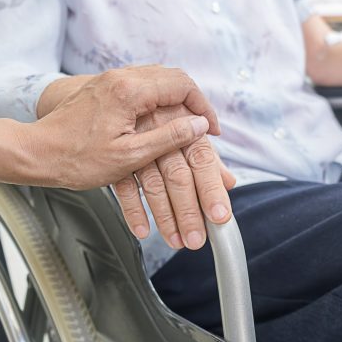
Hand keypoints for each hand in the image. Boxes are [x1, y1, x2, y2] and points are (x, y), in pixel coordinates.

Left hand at [25, 68, 213, 190]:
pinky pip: (142, 85)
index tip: (211, 130)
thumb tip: (199, 124)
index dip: (203, 107)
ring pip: (158, 79)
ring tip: (187, 125)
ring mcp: (111, 80)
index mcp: (130, 91)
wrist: (36, 152)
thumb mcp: (130, 156)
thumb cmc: (77, 159)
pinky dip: (159, 99)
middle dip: (194, 101)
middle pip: (173, 77)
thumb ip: (169, 137)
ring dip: (177, 100)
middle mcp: (121, 78)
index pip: (183, 85)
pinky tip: (161, 120)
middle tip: (204, 126)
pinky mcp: (104, 88)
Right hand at [114, 104, 235, 248]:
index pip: (203, 161)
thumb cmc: (155, 116)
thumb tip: (228, 181)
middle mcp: (163, 135)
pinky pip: (123, 187)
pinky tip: (144, 230)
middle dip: (189, 212)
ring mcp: (137, 146)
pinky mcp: (115, 157)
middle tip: (196, 238)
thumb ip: (207, 158)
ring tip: (176, 240)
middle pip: (178, 177)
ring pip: (153, 185)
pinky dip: (133, 211)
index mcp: (186, 126)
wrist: (113, 101)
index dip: (212, 190)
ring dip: (165, 217)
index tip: (219, 215)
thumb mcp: (186, 134)